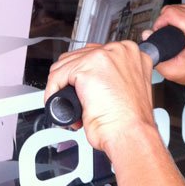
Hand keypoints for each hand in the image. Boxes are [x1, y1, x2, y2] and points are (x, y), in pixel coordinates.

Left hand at [45, 40, 154, 156]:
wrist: (130, 134)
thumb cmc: (130, 121)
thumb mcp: (129, 90)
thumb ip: (116, 76)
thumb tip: (96, 77)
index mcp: (132, 54)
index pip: (95, 53)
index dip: (84, 73)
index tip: (80, 86)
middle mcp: (120, 51)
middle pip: (79, 56)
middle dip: (71, 79)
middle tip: (76, 99)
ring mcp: (103, 57)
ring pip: (65, 64)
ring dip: (61, 86)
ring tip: (71, 105)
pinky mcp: (87, 68)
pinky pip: (57, 76)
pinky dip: (53, 93)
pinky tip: (60, 104)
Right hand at [143, 4, 184, 90]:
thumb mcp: (170, 70)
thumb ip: (155, 52)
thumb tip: (147, 33)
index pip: (172, 13)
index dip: (161, 22)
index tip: (160, 33)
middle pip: (176, 8)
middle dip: (168, 21)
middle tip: (172, 37)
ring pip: (182, 6)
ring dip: (177, 18)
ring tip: (181, 34)